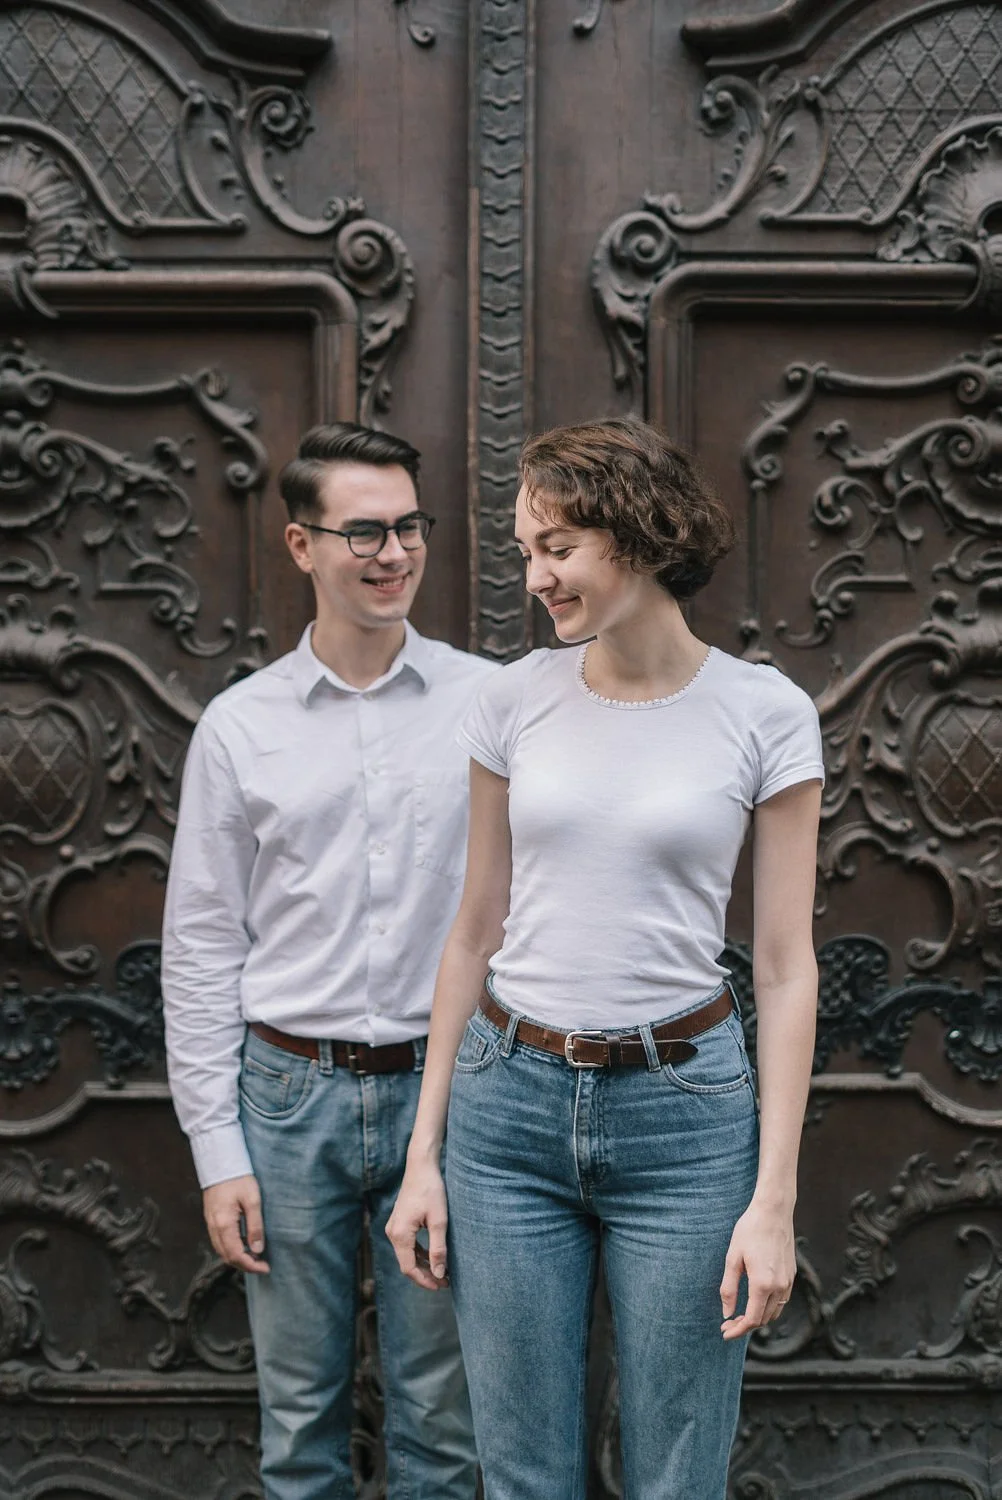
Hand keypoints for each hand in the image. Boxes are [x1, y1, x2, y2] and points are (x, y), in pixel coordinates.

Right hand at [203, 1174, 269, 1274]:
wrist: (220, 1162)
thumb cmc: (238, 1178)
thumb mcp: (253, 1200)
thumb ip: (255, 1226)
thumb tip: (257, 1250)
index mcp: (224, 1224)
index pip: (236, 1255)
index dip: (251, 1266)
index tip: (265, 1268)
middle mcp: (214, 1227)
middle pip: (227, 1256)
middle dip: (245, 1265)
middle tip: (262, 1265)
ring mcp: (211, 1223)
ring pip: (222, 1250)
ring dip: (237, 1258)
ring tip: (255, 1256)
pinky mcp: (211, 1219)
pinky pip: (219, 1241)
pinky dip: (231, 1248)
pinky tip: (244, 1244)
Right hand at [386, 1154, 448, 1291]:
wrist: (421, 1166)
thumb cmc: (431, 1190)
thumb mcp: (439, 1220)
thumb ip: (438, 1249)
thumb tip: (439, 1274)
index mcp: (400, 1234)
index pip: (409, 1268)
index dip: (425, 1281)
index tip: (441, 1286)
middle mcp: (393, 1232)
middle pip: (407, 1263)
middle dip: (425, 1275)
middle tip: (445, 1282)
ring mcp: (394, 1227)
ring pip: (407, 1255)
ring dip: (423, 1265)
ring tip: (442, 1272)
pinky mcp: (399, 1223)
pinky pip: (408, 1245)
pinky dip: (420, 1254)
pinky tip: (434, 1257)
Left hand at [720, 1199, 794, 1339]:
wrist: (773, 1211)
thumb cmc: (749, 1231)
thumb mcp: (732, 1258)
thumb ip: (729, 1288)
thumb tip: (727, 1313)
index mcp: (762, 1284)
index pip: (751, 1320)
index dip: (737, 1330)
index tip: (724, 1332)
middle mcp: (779, 1287)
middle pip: (763, 1319)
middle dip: (745, 1325)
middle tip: (727, 1322)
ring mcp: (788, 1282)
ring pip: (774, 1312)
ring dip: (758, 1318)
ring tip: (740, 1314)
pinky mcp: (792, 1275)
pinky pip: (782, 1301)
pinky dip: (769, 1307)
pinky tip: (756, 1300)